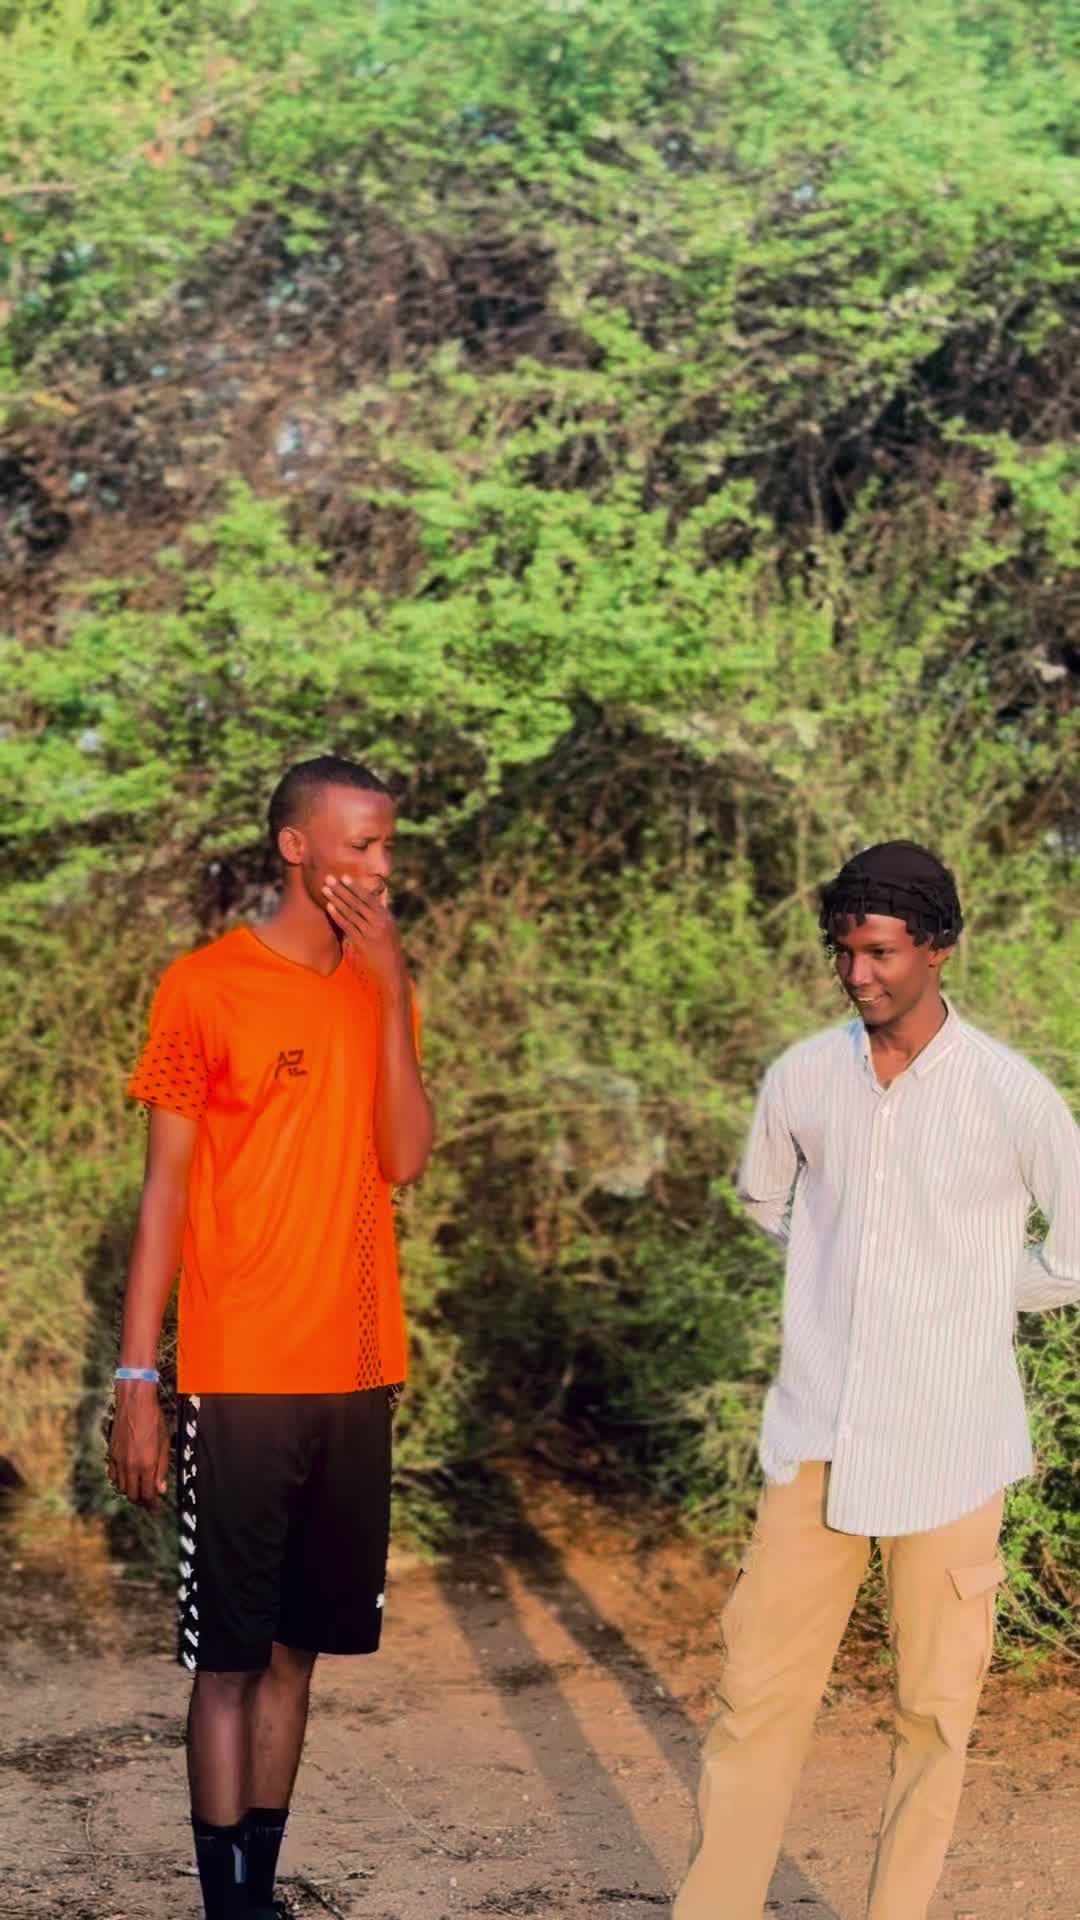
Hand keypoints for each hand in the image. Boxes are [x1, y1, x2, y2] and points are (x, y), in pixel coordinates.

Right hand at [108, 1381, 168, 1507]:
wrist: (134, 1402)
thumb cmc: (153, 1419)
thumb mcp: (164, 1443)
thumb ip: (162, 1468)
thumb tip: (161, 1488)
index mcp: (147, 1464)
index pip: (148, 1494)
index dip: (152, 1504)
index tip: (155, 1508)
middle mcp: (131, 1466)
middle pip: (133, 1494)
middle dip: (141, 1500)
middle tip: (148, 1500)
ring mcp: (118, 1461)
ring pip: (121, 1487)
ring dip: (130, 1491)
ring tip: (138, 1489)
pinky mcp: (110, 1454)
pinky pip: (112, 1476)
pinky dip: (119, 1481)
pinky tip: (126, 1478)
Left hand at [322, 876, 405, 996]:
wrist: (392, 971)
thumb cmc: (389, 949)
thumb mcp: (389, 928)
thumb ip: (381, 912)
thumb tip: (377, 897)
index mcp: (386, 917)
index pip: (369, 898)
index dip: (355, 887)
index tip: (344, 877)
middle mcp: (379, 922)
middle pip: (357, 902)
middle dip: (341, 889)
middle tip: (328, 878)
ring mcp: (370, 933)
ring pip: (350, 912)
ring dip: (336, 900)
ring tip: (324, 890)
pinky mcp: (362, 943)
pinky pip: (347, 926)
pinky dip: (337, 915)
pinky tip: (329, 907)